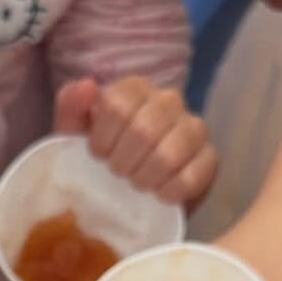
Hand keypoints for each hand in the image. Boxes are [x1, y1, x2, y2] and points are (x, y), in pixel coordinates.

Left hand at [55, 77, 216, 207]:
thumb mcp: (74, 135)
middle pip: (144, 130)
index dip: (103, 139)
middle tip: (118, 175)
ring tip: (137, 185)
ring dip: (145, 178)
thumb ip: (71, 106)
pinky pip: (192, 176)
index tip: (98, 157)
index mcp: (135, 89)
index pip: (118, 105)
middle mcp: (169, 101)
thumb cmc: (101, 159)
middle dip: (123, 163)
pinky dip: (170, 192)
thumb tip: (87, 84)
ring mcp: (194, 128)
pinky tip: (159, 196)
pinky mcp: (210, 158)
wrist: (128, 195)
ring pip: (169, 153)